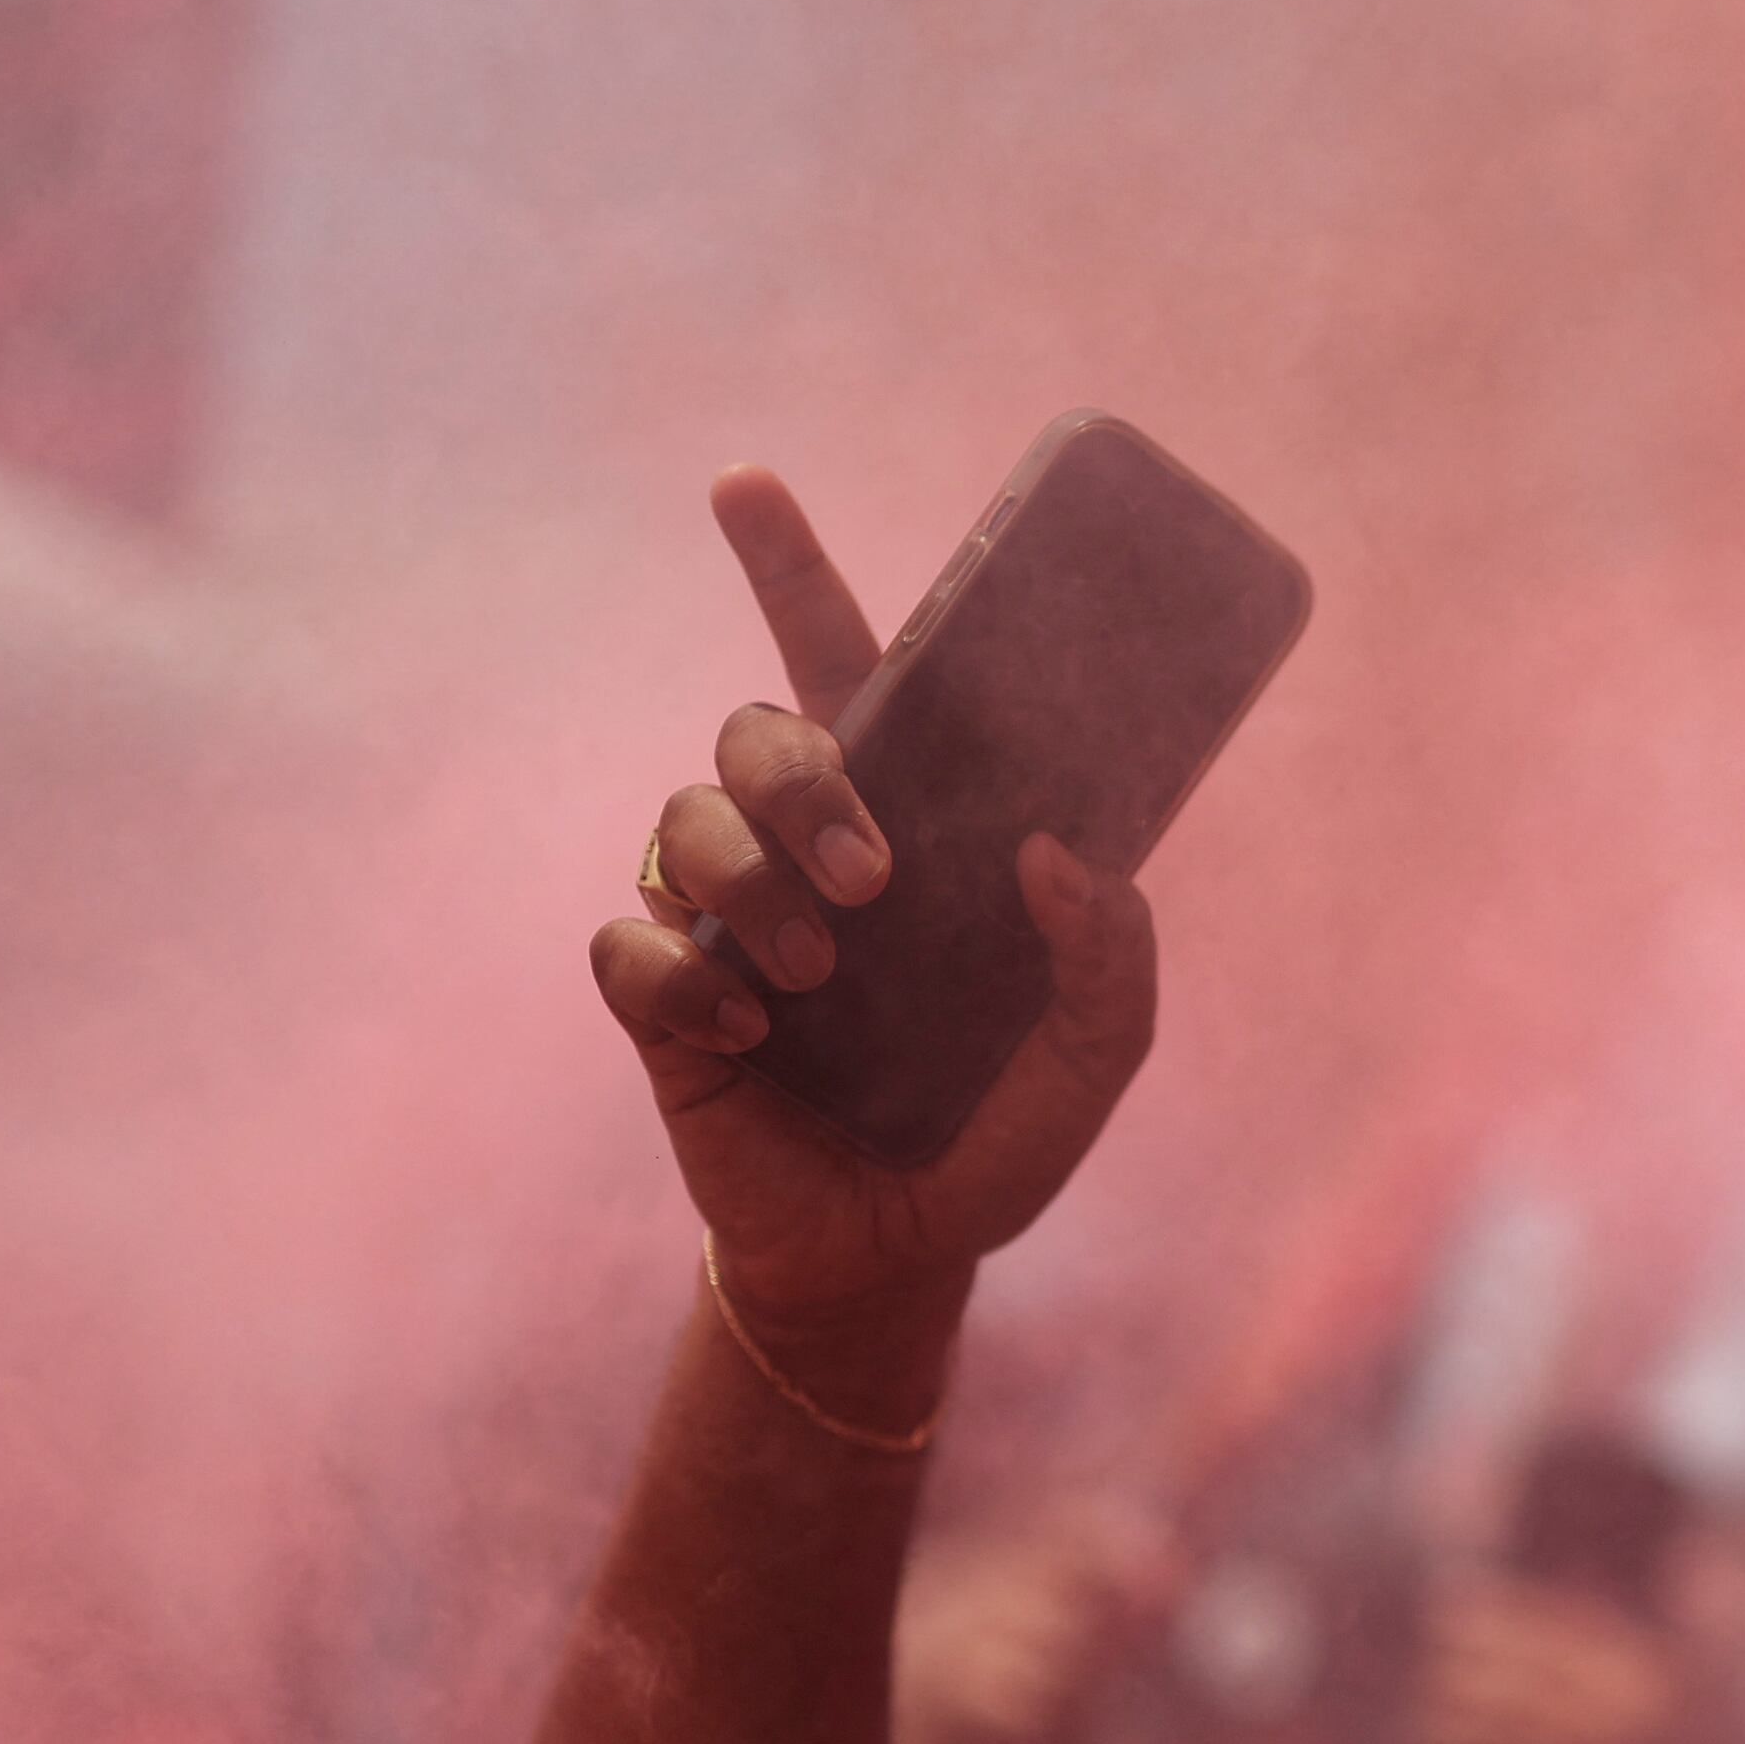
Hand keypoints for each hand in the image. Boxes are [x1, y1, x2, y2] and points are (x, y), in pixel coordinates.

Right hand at [589, 469, 1162, 1326]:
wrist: (897, 1260)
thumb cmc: (991, 1137)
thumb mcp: (1093, 1061)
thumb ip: (1116, 962)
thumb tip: (1062, 855)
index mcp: (903, 823)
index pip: (839, 664)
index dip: (785, 565)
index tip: (743, 483)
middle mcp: (797, 849)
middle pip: (755, 728)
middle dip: (803, 781)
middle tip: (876, 879)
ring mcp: (718, 920)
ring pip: (682, 823)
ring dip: (753, 885)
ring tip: (816, 975)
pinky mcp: (659, 1003)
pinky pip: (629, 947)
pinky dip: (681, 982)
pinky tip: (744, 1035)